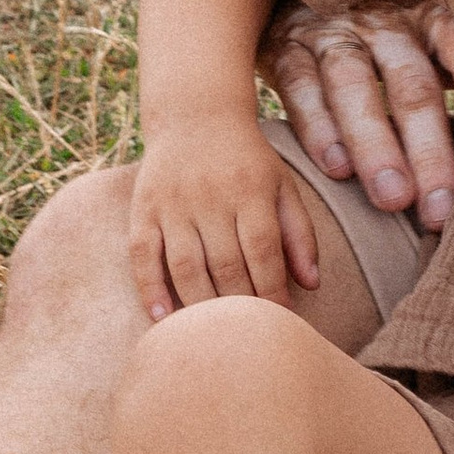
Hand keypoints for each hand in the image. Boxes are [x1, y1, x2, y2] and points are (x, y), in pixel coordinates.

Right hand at [129, 118, 322, 319]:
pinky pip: (142, 254)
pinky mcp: (143, 208)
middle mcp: (210, 196)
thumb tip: (312, 284)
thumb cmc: (247, 160)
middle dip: (239, 306)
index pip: (262, 250)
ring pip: (184, 265)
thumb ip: (299, 233)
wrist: (195, 114)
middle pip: (224, 263)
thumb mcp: (282, 185)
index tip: (282, 324)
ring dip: (199, 305)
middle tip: (248, 339)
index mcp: (250, 189)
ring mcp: (173, 203)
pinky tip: (161, 318)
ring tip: (212, 336)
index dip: (272, 291)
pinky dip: (149, 288)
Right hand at [257, 0, 453, 228]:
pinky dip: (317, 127)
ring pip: (354, 84)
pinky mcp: (287, 47)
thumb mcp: (431, 42)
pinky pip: (301, 85)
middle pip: (412, 84)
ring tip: (394, 200)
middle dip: (429, 150)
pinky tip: (336, 170)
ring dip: (375, 144)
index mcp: (434, 16)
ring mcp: (334, 30)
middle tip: (443, 209)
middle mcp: (386, 19)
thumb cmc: (390, 36)